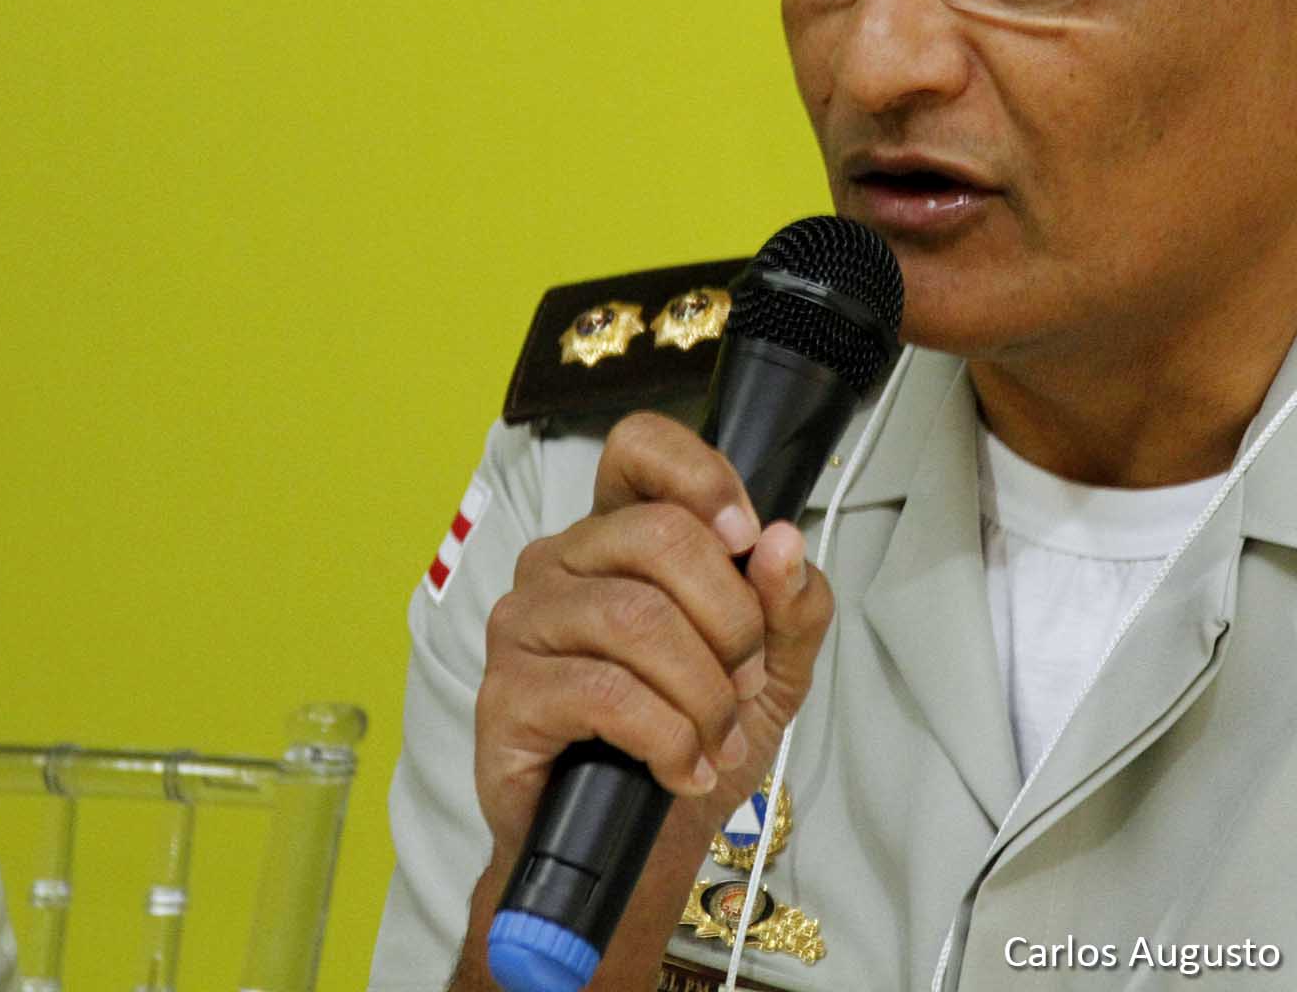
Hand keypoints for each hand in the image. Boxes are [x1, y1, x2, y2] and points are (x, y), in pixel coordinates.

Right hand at [473, 410, 834, 870]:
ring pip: (636, 618)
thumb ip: (791, 604)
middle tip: (743, 681)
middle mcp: (562, 563)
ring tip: (717, 737)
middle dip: (730, 618)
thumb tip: (783, 543)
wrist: (637, 850)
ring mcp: (525, 625)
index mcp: (621, 535)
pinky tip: (682, 767)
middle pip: (659, 535)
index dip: (703, 477)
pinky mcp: (505, 697)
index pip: (640, 447)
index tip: (747, 538)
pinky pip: (604, 692)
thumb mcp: (772, 671)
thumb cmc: (693, 742)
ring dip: (703, 690)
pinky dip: (667, 736)